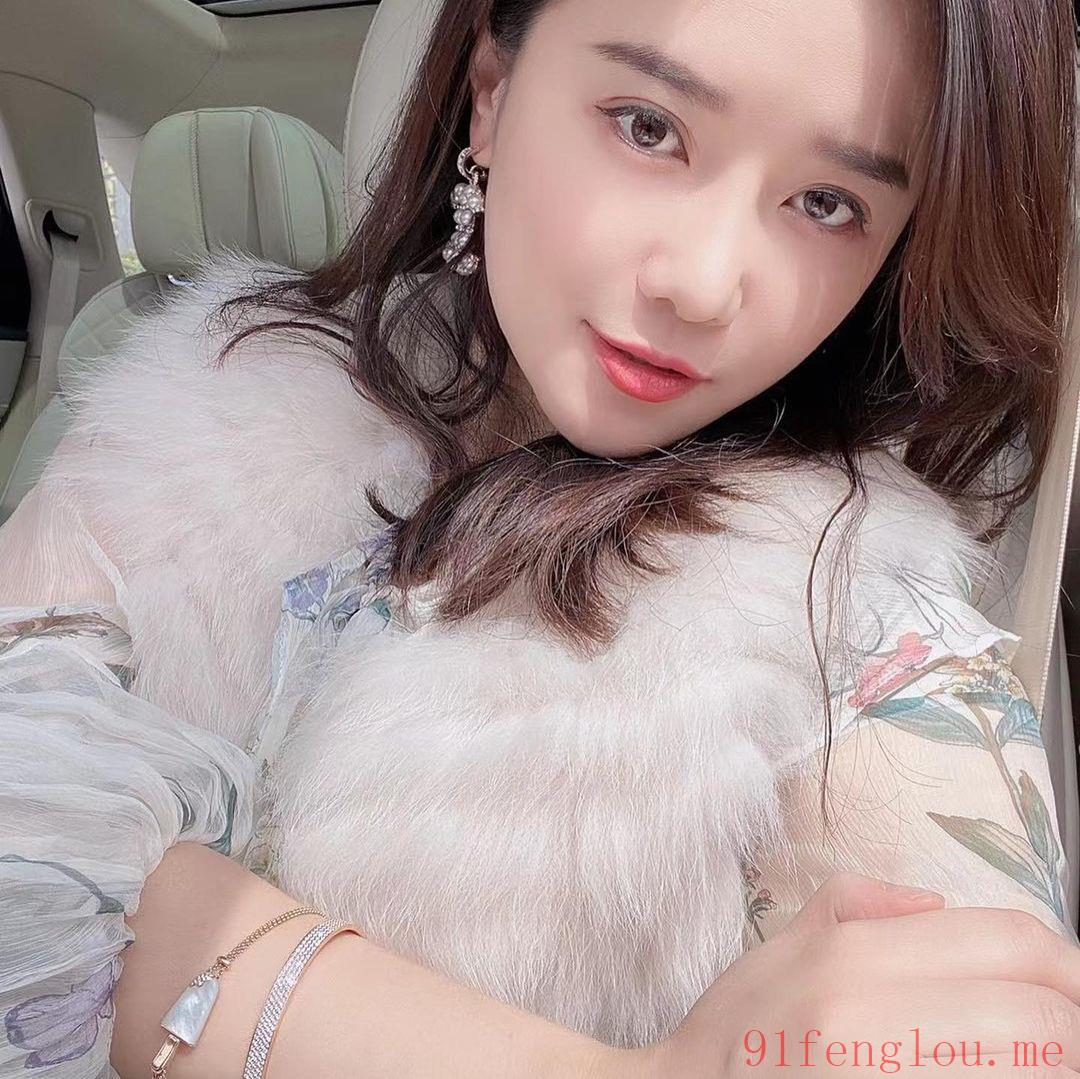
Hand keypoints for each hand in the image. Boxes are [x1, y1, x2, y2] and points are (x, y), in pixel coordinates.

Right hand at [626, 871, 1079, 1076]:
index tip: (1072, 983)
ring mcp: (879, 1078)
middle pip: (1041, 1015)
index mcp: (849, 957)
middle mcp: (868, 1018)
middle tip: (1069, 1032)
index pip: (1010, 943)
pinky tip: (998, 1074)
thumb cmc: (734, 1034)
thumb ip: (857, 902)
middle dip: (1072, 1023)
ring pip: (1033, 1067)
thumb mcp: (782, 943)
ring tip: (1043, 1058)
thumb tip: (937, 904)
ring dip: (1053, 1063)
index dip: (1064, 963)